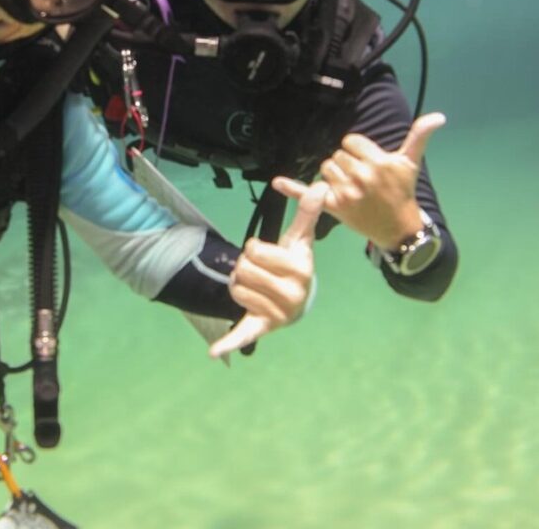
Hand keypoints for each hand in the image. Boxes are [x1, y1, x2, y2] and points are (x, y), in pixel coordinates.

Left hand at [209, 181, 326, 358]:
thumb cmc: (294, 265)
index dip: (254, 249)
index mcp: (301, 270)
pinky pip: (243, 334)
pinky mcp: (261, 329)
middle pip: (242, 268)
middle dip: (245, 267)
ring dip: (238, 285)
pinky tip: (215, 352)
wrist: (296, 302)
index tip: (267, 256)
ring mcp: (278, 314)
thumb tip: (322, 185)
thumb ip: (307, 213)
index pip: (255, 250)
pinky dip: (229, 343)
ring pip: (235, 288)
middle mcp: (292, 295)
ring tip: (256, 289)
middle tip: (260, 274)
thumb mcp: (300, 240)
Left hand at [274, 112, 445, 248]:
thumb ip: (419, 136)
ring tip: (352, 187)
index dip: (358, 150)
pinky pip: (308, 194)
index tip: (369, 163)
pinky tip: (277, 182)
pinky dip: (291, 188)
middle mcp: (360, 176)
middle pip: (337, 155)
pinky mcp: (334, 207)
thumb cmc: (401, 191)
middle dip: (347, 163)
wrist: (396, 226)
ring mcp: (345, 193)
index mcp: (377, 162)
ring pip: (326, 169)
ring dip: (335, 175)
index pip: (351, 142)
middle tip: (362, 179)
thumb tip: (438, 116)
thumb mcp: (410, 163)